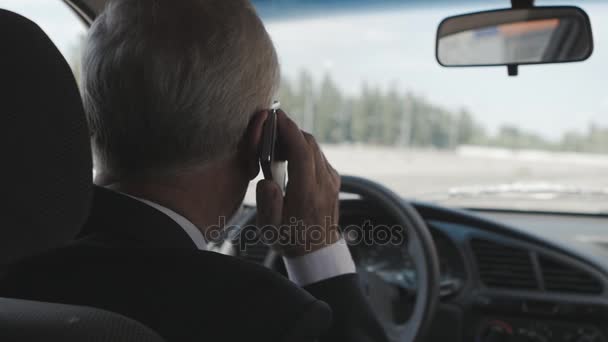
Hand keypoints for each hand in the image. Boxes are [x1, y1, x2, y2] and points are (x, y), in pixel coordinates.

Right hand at [256, 110, 340, 257]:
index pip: (302, 152)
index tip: (276, 116)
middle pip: (309, 144)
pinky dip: (303, 148)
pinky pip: (318, 156)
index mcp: (308, 194)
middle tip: (270, 126)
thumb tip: (266, 182)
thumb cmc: (290, 239)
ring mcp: (331, 180)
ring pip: (315, 148)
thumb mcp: (270, 229)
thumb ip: (268, 204)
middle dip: (290, 130)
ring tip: (275, 141)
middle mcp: (324, 184)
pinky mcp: (333, 179)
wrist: (317, 250)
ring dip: (296, 138)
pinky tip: (288, 155)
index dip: (289, 130)